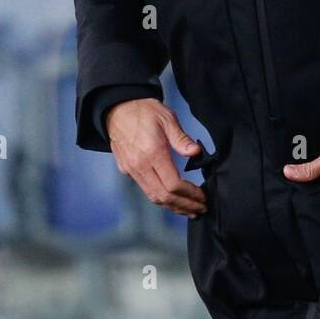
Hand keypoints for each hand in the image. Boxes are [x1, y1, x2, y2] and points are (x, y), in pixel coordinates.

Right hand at [104, 98, 206, 217]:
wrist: (117, 108)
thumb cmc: (144, 111)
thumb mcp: (167, 118)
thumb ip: (181, 138)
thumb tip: (196, 153)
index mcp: (153, 153)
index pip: (173, 184)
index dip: (190, 194)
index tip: (202, 196)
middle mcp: (140, 165)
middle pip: (163, 196)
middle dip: (184, 206)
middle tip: (200, 209)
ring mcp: (131, 170)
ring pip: (153, 197)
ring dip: (173, 206)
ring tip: (189, 210)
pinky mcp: (126, 170)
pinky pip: (146, 190)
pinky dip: (161, 199)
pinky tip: (173, 199)